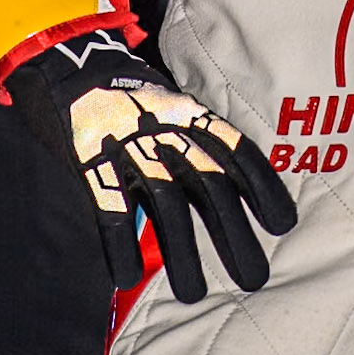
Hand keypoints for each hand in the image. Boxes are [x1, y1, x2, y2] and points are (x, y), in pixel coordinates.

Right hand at [7, 28, 296, 303]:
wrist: (70, 60)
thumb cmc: (129, 94)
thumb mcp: (171, 106)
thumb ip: (196, 143)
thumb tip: (233, 190)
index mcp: (190, 114)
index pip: (236, 150)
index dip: (262, 186)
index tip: (283, 224)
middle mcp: (167, 129)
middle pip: (210, 185)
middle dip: (234, 233)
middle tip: (255, 278)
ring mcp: (130, 144)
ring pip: (166, 203)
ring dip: (182, 252)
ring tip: (194, 294)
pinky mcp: (91, 159)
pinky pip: (110, 206)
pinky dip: (121, 243)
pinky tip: (128, 278)